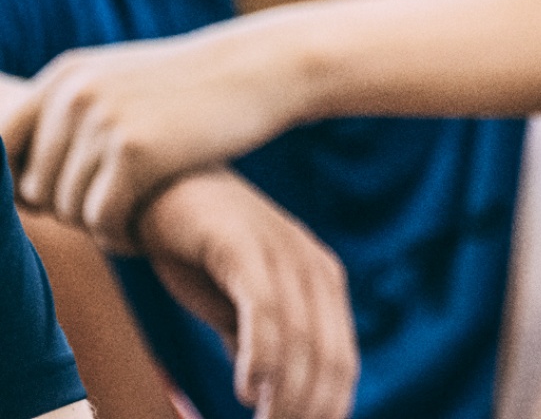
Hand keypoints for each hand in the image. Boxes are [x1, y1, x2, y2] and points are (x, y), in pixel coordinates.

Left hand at [4, 30, 304, 248]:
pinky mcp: (138, 153)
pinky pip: (102, 220)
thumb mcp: (122, 82)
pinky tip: (143, 231)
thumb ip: (69, 116)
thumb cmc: (195, 87)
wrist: (263, 68)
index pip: (0, 146)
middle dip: (71, 209)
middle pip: (36, 187)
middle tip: (113, 212)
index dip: (21, 184)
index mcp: (64, 76)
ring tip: (133, 219)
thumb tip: (14, 187)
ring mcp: (104, 122)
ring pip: (69, 208)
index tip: (56, 200)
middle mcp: (74, 96)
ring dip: (98, 225)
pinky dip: (119, 236)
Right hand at [136, 169, 356, 418]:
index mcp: (322, 282)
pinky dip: (263, 356)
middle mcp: (313, 267)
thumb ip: (258, 342)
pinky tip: (249, 389)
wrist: (151, 191)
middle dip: (307, 410)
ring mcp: (283, 252)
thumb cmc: (195, 251)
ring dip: (285, 396)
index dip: (329, 408)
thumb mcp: (235, 306)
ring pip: (300, 340)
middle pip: (328, 357)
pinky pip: (265, 309)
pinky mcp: (245, 245)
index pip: (342, 360)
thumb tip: (267, 393)